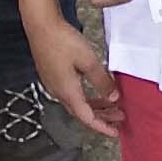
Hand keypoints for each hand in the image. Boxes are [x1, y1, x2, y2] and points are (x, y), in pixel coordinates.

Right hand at [28, 18, 122, 137]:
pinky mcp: (53, 77)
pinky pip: (72, 94)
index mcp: (67, 92)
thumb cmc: (64, 41)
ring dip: (96, 107)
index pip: (87, 117)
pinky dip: (87, 98)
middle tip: (120, 119)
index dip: (102, 126)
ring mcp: (54, 85)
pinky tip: (96, 92)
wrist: (41, 27)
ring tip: (113, 106)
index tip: (116, 132)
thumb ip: (102, 80)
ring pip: (77, 103)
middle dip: (102, 118)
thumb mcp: (89, 61)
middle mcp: (58, 92)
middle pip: (82, 113)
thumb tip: (114, 97)